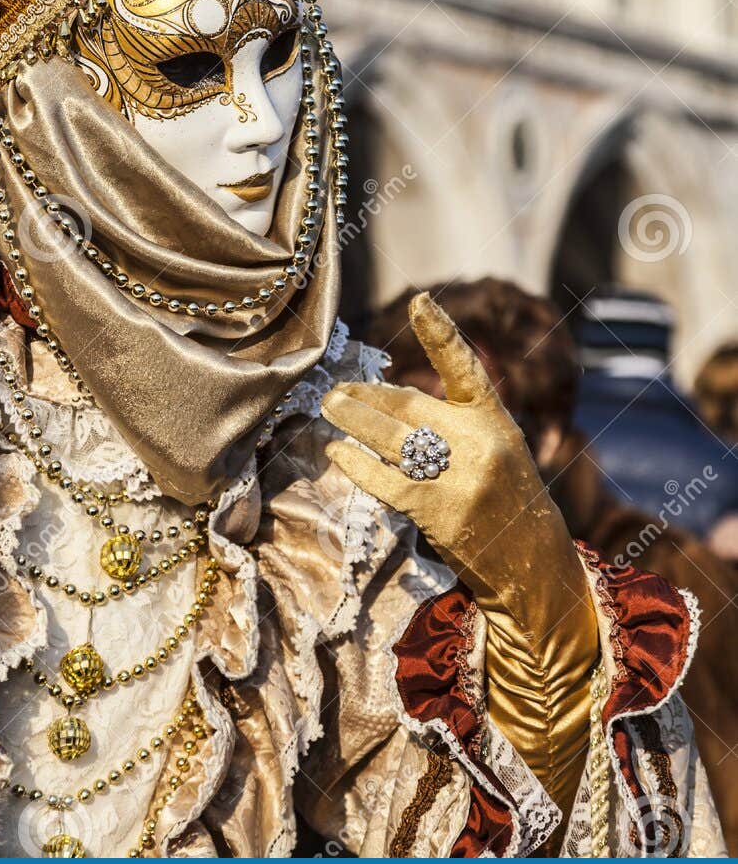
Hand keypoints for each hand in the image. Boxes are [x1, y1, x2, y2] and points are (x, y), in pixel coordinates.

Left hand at [323, 292, 588, 633]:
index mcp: (495, 419)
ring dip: (354, 421)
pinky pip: (386, 479)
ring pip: (392, 438)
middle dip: (368, 395)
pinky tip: (338, 454)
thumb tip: (388, 400)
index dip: (440, 332)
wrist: (532, 562)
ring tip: (330, 407)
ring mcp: (460, 476)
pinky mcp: (439, 509)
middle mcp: (480, 442)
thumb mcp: (496, 448)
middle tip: (336, 389)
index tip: (419, 302)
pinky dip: (357, 464)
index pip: (464, 366)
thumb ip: (453, 421)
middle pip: (410, 406)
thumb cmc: (505, 499)